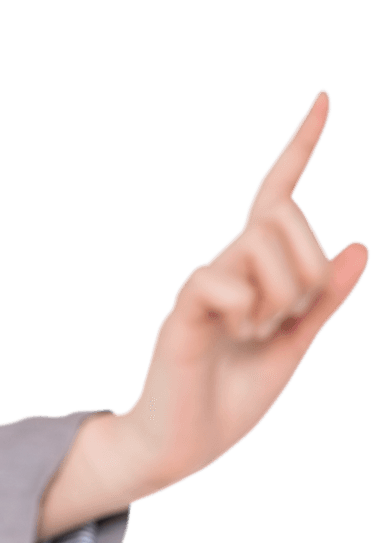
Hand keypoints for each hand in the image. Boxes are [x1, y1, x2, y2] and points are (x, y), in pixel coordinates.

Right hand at [121, 88, 369, 495]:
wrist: (185, 445)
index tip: (324, 97)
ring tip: (256, 333)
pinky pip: (225, 280)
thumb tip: (358, 247)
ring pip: (262, 242)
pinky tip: (233, 335)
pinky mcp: (183, 308)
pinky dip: (247, 310)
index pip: (276, 195)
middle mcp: (226, 267)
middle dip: (307, 268)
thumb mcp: (294, 347)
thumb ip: (323, 302)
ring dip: (280, 293)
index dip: (300, 146)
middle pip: (284, 216)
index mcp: (255, 273)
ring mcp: (202, 285)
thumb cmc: (233, 400)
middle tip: (284, 321)